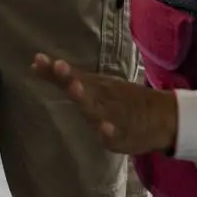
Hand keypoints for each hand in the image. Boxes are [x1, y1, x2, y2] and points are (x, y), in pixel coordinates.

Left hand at [31, 54, 178, 155]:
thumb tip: (34, 62)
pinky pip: (116, 134)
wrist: (162, 116)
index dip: (57, 70)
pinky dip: (110, 131)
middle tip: (60, 69)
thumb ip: (61, 77)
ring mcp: (114, 115)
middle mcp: (103, 98)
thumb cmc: (118, 98)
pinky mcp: (123, 136)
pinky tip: (105, 129)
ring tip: (75, 89)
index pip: (72, 77)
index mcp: (94, 86)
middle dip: (72, 81)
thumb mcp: (91, 84)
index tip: (40, 60)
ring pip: (99, 109)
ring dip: (87, 100)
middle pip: (85, 90)